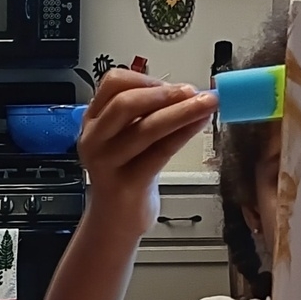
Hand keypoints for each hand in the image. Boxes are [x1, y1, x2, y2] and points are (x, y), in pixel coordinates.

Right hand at [77, 70, 217, 238]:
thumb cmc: (126, 174)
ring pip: (146, 128)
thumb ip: (148, 114)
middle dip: (165, 94)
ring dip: (182, 111)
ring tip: (207, 104)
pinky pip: (159, 152)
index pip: (113, 83)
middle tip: (193, 91)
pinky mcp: (127, 184)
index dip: (146, 79)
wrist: (115, 219)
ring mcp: (107, 163)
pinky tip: (199, 125)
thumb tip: (187, 92)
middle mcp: (95, 139)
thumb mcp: (130, 137)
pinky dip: (183, 134)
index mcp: (93, 120)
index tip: (174, 84)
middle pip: (125, 103)